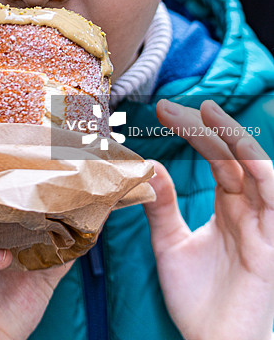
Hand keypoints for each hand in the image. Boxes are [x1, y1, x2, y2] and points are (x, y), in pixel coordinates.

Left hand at [144, 99, 273, 339]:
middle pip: (231, 155)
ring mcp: (261, 225)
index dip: (194, 131)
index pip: (216, 157)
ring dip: (234, 138)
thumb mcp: (170, 243)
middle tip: (168, 108)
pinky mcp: (268, 246)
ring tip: (207, 113)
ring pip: (257, 169)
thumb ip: (161, 205)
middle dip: (203, 127)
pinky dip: (260, 171)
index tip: (163, 110)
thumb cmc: (198, 300)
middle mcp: (247, 210)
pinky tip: (240, 151)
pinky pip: (272, 200)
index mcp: (229, 206)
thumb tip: (148, 165)